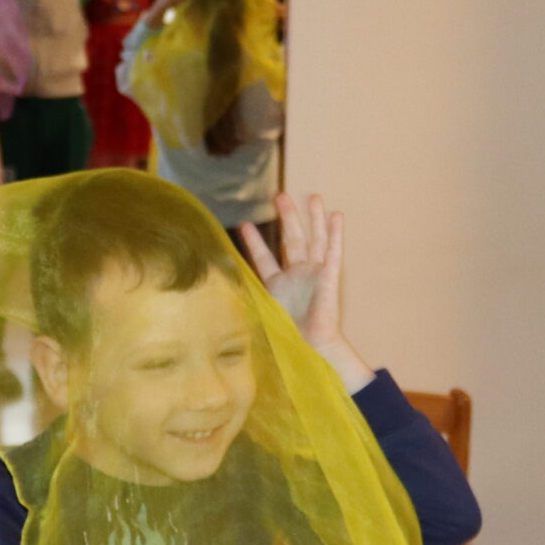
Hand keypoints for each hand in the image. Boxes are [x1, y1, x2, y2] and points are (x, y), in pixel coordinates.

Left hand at [237, 192, 370, 392]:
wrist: (310, 350)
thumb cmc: (286, 339)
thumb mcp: (258, 318)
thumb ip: (241, 308)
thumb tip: (208, 309)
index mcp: (277, 286)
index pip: (264, 258)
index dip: (254, 242)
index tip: (245, 224)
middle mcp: (297, 276)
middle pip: (292, 240)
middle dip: (287, 218)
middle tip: (280, 195)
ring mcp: (315, 275)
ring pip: (314, 240)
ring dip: (313, 219)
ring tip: (312, 197)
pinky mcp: (330, 278)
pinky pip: (333, 252)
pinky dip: (336, 234)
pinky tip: (336, 216)